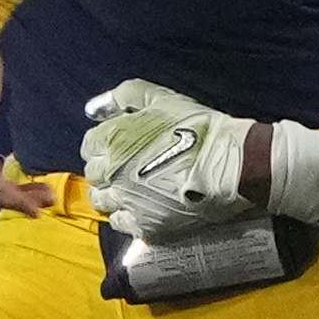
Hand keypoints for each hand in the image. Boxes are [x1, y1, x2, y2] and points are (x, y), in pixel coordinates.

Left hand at [80, 79, 261, 236]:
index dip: (103, 143)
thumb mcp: (162, 98)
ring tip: (129, 187)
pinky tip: (138, 206)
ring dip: (111, 192)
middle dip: (106, 168)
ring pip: (101, 199)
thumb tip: (95, 108)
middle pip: (94, 172)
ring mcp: (127, 200)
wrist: (229, 164)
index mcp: (114, 139)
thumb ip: (124, 96)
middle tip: (126, 166)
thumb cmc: (199, 128)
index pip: (90, 144)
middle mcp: (113, 172)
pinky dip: (124, 214)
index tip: (118, 145)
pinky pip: (119, 222)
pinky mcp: (144, 223)